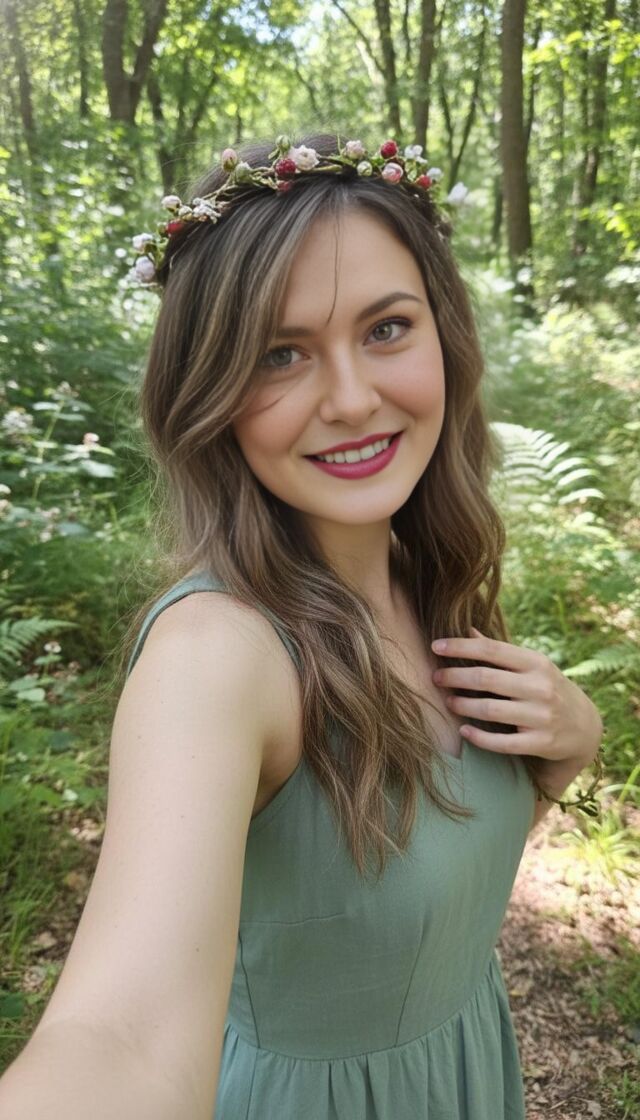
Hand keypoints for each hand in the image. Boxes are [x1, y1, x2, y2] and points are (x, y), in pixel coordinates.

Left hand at [431, 626, 602, 764]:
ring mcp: (541, 717)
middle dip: (455, 677)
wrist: (584, 726)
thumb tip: (467, 630)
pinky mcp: (540, 743)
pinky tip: (463, 730)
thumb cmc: (547, 689)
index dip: (460, 647)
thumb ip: (500, 651)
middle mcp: (540, 687)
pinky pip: (502, 743)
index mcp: (536, 663)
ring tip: (447, 701)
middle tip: (435, 677)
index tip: (435, 646)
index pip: (491, 650)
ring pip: (490, 710)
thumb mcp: (532, 666)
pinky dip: (478, 737)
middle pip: (486, 679)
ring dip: (462, 705)